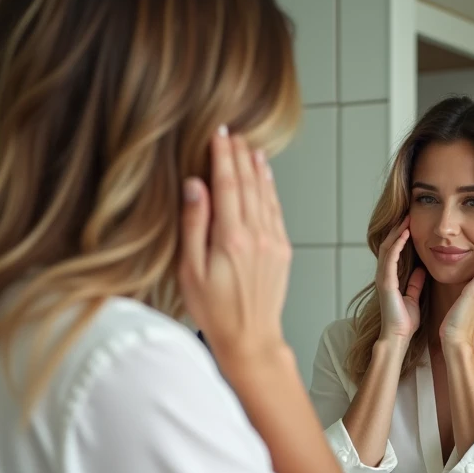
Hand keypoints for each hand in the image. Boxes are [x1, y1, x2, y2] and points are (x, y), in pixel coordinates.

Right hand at [179, 126, 291, 367]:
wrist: (250, 339)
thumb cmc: (214, 311)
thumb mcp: (191, 271)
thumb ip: (193, 225)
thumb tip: (195, 185)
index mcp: (231, 239)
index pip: (227, 185)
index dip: (222, 156)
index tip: (218, 133)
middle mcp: (257, 236)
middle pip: (248, 184)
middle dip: (239, 155)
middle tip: (232, 133)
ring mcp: (273, 243)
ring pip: (265, 195)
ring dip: (257, 169)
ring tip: (249, 146)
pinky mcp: (282, 251)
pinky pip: (276, 211)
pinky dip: (270, 190)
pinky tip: (265, 178)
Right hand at [376, 215, 425, 342]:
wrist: (398, 336)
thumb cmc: (405, 321)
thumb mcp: (413, 297)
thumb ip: (415, 283)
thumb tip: (421, 270)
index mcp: (391, 278)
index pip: (394, 251)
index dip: (401, 236)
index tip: (412, 223)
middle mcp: (384, 275)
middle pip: (388, 245)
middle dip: (398, 229)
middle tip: (408, 214)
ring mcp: (383, 277)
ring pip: (387, 248)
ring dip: (397, 232)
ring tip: (407, 219)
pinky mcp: (386, 282)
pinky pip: (390, 258)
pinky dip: (397, 245)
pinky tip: (405, 234)